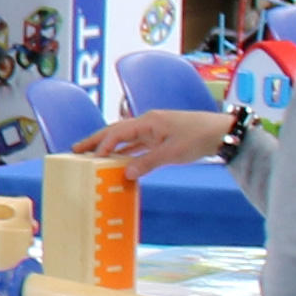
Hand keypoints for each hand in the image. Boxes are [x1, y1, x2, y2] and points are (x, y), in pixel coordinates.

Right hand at [76, 109, 229, 175]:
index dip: (101, 145)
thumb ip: (147, 162)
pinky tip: (116, 160)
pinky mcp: (160, 138)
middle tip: (74, 149)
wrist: (220, 133)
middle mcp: (147, 123)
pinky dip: (124, 152)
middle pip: (115, 131)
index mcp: (148, 121)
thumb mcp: (172, 153)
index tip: (88, 158)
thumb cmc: (197, 138)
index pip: (117, 133)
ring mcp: (153, 130)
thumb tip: (125, 173)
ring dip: (107, 146)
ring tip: (89, 155)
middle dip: (95, 140)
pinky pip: (136, 145)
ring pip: (124, 138)